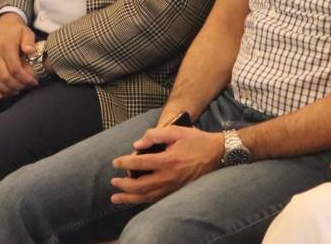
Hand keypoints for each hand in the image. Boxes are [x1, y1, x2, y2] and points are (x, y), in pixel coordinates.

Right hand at [0, 13, 37, 97]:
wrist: (3, 26)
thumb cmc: (17, 31)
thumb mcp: (26, 32)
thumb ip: (29, 41)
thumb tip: (30, 51)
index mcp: (6, 46)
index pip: (15, 68)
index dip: (25, 78)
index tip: (34, 82)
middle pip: (4, 77)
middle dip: (17, 85)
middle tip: (27, 87)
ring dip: (6, 89)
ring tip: (17, 91)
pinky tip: (2, 94)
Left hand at [109, 126, 223, 204]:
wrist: (217, 153)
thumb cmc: (195, 140)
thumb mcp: (176, 131)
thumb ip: (155, 135)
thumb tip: (137, 144)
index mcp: (168, 160)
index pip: (141, 163)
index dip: (125, 163)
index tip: (115, 162)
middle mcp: (170, 176)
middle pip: (141, 185)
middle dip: (124, 185)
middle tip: (113, 181)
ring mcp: (174, 186)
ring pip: (148, 196)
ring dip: (130, 198)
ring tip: (116, 198)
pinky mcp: (177, 191)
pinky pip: (157, 199)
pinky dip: (144, 200)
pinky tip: (135, 199)